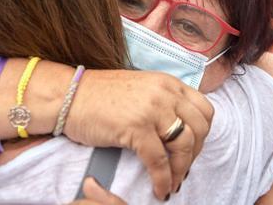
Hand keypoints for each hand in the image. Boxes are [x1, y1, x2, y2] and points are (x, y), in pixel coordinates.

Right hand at [65, 70, 212, 199]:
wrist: (67, 96)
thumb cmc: (99, 97)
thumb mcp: (141, 91)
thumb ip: (163, 103)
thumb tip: (179, 132)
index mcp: (168, 83)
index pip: (204, 109)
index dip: (203, 135)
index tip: (193, 150)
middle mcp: (165, 92)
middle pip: (200, 128)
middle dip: (195, 154)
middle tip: (183, 169)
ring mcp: (152, 108)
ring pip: (184, 145)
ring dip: (181, 170)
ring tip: (173, 183)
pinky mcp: (136, 127)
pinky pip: (159, 160)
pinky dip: (162, 179)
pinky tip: (159, 189)